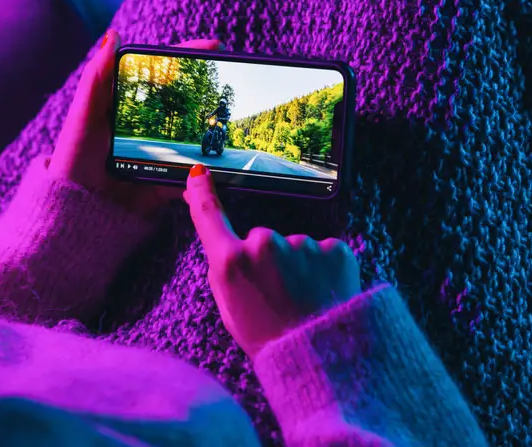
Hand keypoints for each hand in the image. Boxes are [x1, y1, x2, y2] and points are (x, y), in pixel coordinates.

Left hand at [49, 30, 222, 215]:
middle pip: (184, 103)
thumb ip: (97, 77)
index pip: (162, 76)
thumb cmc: (74, 157)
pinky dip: (206, 172)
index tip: (214, 47)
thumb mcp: (84, 114)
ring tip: (235, 115)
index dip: (187, 58)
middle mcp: (147, 128)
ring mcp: (160, 154)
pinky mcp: (166, 183)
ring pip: (194, 138)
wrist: (76, 208)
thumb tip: (112, 36)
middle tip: (233, 76)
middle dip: (210, 91)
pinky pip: (191, 176)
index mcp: (127, 107)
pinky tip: (223, 161)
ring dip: (214, 129)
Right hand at [183, 164, 361, 357]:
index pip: (209, 216)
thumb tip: (223, 246)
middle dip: (267, 261)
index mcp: (231, 262)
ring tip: (304, 301)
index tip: (198, 174)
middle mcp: (264, 245)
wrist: (322, 358)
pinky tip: (323, 294)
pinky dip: (323, 269)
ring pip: (294, 248)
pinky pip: (322, 252)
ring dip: (298, 268)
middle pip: (260, 240)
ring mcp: (301, 244)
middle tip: (277, 297)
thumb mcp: (229, 310)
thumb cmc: (269, 339)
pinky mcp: (333, 249)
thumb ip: (224, 272)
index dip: (201, 192)